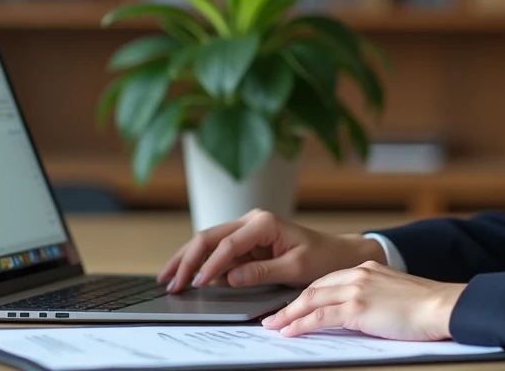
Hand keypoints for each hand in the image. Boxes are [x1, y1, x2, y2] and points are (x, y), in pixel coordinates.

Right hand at [157, 209, 385, 292]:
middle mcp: (251, 221)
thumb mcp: (295, 267)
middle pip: (208, 237)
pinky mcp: (245, 242)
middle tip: (170, 282)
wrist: (336, 253)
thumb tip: (230, 278)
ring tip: (168, 278)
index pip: (227, 244)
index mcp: (263, 223)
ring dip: (187, 259)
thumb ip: (262, 272)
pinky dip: (200, 263)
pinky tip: (186, 276)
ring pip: (208, 241)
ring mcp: (246, 230)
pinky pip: (218, 251)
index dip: (209, 265)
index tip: (195, 283)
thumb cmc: (321, 257)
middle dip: (187, 259)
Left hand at [262, 260, 467, 341]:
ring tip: (274, 326)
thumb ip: (374, 297)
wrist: (442, 305)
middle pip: (314, 288)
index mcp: (367, 269)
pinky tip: (290, 332)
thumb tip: (361, 313)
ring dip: (289, 315)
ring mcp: (357, 289)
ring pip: (311, 300)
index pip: (327, 280)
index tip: (294, 305)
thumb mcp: (395, 293)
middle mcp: (358, 274)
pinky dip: (301, 324)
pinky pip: (321, 316)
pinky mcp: (358, 308)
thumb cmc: (426, 306)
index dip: (307, 294)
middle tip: (273, 317)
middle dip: (291, 304)